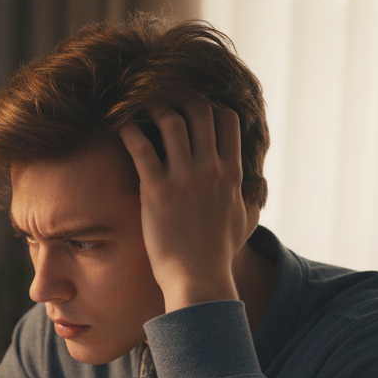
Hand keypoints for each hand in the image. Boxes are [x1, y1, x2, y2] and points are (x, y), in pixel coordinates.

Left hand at [118, 103, 259, 312]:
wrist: (197, 278)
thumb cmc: (218, 255)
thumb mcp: (245, 222)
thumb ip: (252, 200)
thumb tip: (257, 190)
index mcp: (232, 172)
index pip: (226, 120)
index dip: (208, 106)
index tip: (191, 106)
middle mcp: (210, 169)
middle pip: (199, 111)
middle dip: (180, 99)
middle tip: (162, 100)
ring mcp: (183, 178)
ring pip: (171, 121)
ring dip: (154, 108)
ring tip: (139, 107)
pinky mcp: (156, 189)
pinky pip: (141, 147)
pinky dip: (129, 129)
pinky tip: (119, 123)